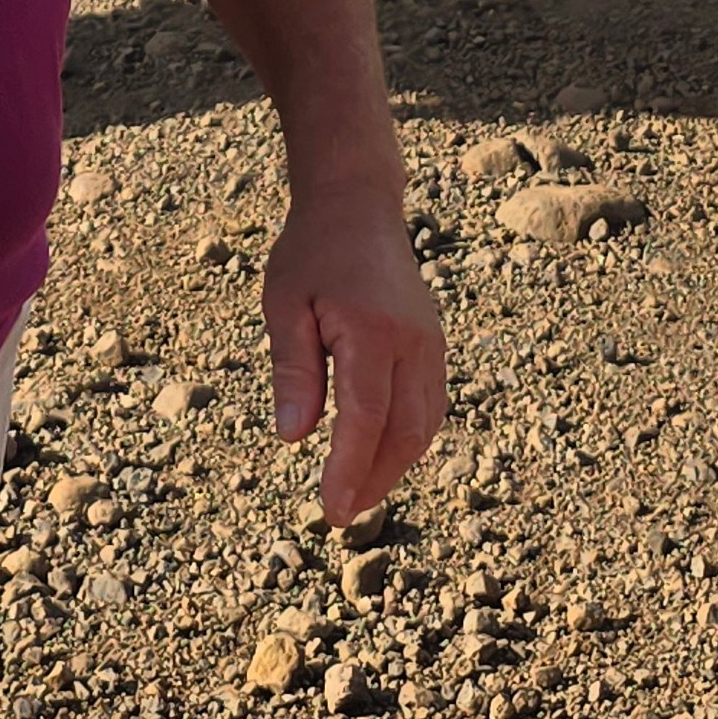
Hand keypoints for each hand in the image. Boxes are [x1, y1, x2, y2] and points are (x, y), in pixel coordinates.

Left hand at [262, 180, 444, 524]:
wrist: (358, 205)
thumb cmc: (312, 252)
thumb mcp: (284, 303)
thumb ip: (293, 370)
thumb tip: (292, 438)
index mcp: (372, 331)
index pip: (367, 418)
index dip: (350, 470)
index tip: (330, 510)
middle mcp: (413, 343)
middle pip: (404, 433)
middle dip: (373, 480)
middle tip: (338, 513)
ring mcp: (430, 345)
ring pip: (423, 426)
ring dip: (392, 467)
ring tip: (354, 493)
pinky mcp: (433, 347)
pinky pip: (429, 407)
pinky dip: (407, 440)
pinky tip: (377, 455)